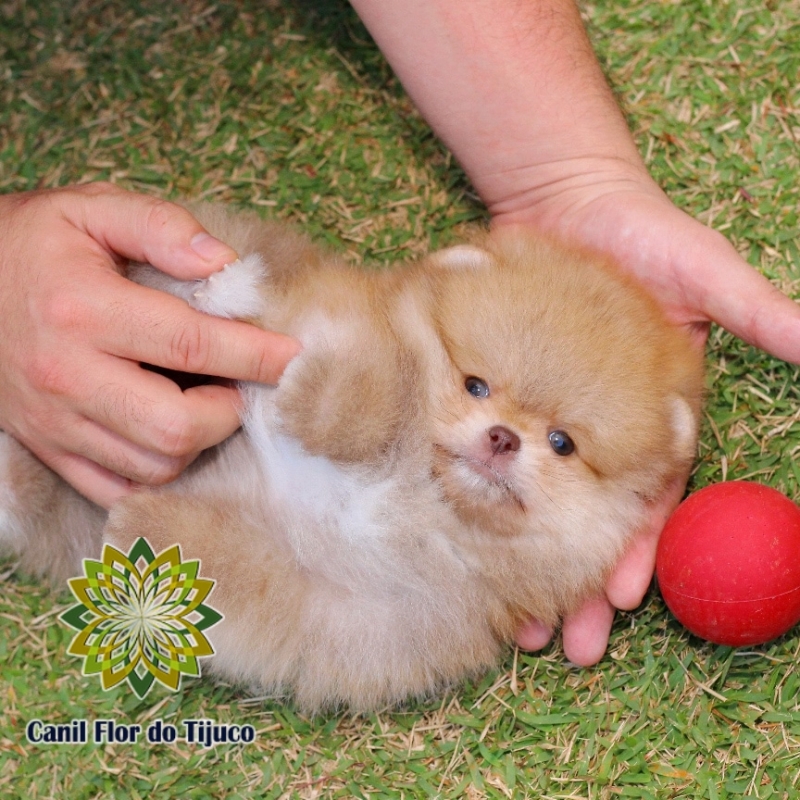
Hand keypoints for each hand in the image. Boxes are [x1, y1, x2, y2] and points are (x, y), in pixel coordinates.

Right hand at [0, 184, 299, 508]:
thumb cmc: (32, 244)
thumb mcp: (90, 208)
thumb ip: (160, 226)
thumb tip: (225, 262)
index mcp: (84, 310)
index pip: (191, 343)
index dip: (256, 353)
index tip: (295, 355)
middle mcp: (67, 374)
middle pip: (176, 426)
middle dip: (228, 410)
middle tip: (238, 384)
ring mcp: (55, 421)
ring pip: (154, 465)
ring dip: (198, 442)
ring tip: (206, 404)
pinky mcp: (48, 448)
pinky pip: (117, 489)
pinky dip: (157, 471)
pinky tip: (170, 437)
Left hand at [494, 158, 799, 663]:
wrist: (567, 200)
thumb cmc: (645, 235)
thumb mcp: (706, 270)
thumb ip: (757, 312)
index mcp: (655, 415)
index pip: (654, 497)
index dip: (644, 548)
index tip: (627, 597)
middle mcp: (602, 425)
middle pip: (594, 518)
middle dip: (585, 583)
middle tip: (567, 644)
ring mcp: (552, 413)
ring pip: (540, 501)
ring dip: (530, 561)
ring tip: (515, 625)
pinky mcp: (506, 392)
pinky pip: (495, 451)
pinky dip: (483, 497)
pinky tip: (464, 537)